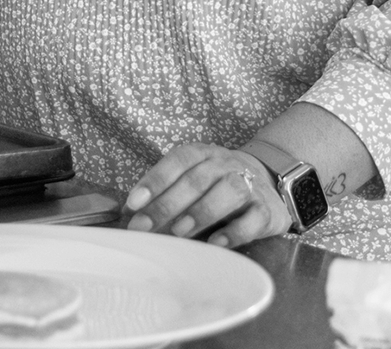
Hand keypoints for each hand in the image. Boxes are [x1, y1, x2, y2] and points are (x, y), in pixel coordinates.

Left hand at [124, 141, 291, 248]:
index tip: (133, 204)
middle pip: (195, 179)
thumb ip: (165, 191)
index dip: (154, 181)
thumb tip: (129, 212)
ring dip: (200, 212)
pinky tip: (216, 243)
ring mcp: (249, 185)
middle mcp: (224, 164)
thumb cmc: (216, 182)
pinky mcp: (267, 210)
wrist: (267, 178)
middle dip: (167, 204)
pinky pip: (253, 219)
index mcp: (201, 153)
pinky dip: (234, 231)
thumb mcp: (192, 177)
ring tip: (178, 231)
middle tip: (144, 226)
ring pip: (227, 192)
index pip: (176, 162)